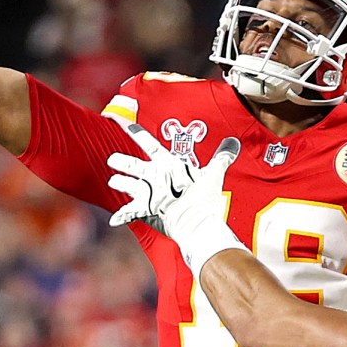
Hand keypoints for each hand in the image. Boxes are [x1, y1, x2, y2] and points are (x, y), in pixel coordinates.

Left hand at [107, 122, 239, 229]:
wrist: (195, 222)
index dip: (136, 133)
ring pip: (126, 185)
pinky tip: (113, 220)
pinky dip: (120, 217)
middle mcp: (153, 176)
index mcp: (168, 164)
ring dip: (120, 183)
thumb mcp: (214, 174)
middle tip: (112, 159)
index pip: (149, 144)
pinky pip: (128, 213)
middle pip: (132, 165)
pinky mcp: (145, 211)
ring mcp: (147, 193)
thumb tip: (233, 142)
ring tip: (114, 182)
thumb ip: (222, 157)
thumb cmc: (204, 197)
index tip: (124, 124)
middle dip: (120, 161)